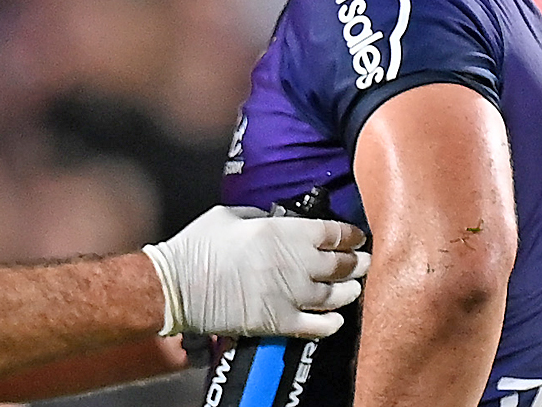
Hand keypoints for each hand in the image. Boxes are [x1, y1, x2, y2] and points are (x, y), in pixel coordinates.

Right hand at [142, 205, 368, 336]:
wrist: (178, 286)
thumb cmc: (198, 246)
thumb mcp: (229, 214)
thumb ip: (258, 215)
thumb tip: (274, 219)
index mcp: (281, 231)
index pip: (331, 232)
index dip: (349, 234)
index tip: (357, 236)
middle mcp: (293, 263)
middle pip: (340, 263)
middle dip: (357, 262)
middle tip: (364, 261)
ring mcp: (289, 294)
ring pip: (335, 295)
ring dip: (349, 290)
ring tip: (354, 287)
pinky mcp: (279, 321)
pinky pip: (317, 326)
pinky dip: (332, 322)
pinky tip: (337, 319)